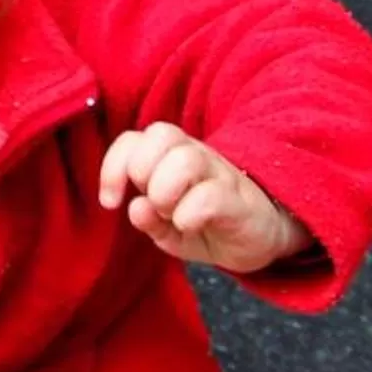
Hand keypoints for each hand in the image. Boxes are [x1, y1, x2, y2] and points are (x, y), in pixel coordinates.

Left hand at [98, 125, 309, 273]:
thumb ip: (148, 219)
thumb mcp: (169, 229)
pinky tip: (189, 225)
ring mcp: (220, 174)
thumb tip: (134, 207)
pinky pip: (210, 196)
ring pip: (185, 158)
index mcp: (172, 157)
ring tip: (171, 214)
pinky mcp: (239, 201)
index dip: (114, 166)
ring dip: (165, 191)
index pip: (134, 139)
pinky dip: (189, 213)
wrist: (261, 237)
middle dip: (142, 172)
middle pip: (161, 134)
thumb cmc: (208, 225)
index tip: (110, 201)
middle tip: (154, 203)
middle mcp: (195, 157)